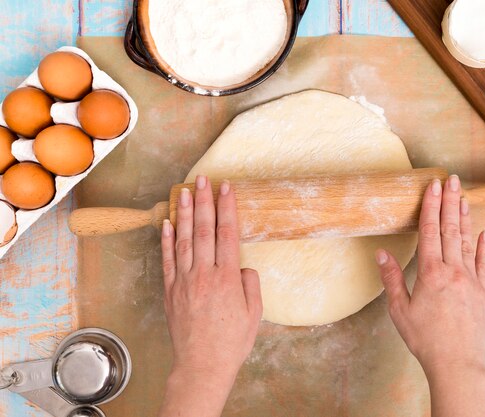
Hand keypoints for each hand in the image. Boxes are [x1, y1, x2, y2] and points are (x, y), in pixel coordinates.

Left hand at [158, 176, 261, 416]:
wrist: (203, 365)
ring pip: (183, 239)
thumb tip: (243, 266)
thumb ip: (251, 285)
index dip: (227, 208)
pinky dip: (166, 240)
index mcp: (228, 278)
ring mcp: (184, 281)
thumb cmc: (232, 341)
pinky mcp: (170, 291)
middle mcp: (204, 274)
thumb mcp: (254, 313)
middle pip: (204, 230)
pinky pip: (168, 260)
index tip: (226, 188)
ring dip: (183, 213)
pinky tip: (166, 222)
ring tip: (184, 191)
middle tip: (202, 179)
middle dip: (204, 201)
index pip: (227, 234)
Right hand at [375, 175, 484, 416]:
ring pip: (467, 242)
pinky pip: (483, 264)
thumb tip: (382, 253)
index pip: (429, 231)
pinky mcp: (483, 292)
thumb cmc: (425, 339)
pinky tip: (483, 233)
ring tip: (465, 198)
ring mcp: (471, 280)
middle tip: (452, 180)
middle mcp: (453, 271)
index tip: (433, 186)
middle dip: (450, 202)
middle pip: (450, 229)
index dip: (431, 206)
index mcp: (430, 273)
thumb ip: (391, 279)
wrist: (457, 363)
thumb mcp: (399, 310)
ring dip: (465, 218)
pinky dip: (483, 247)